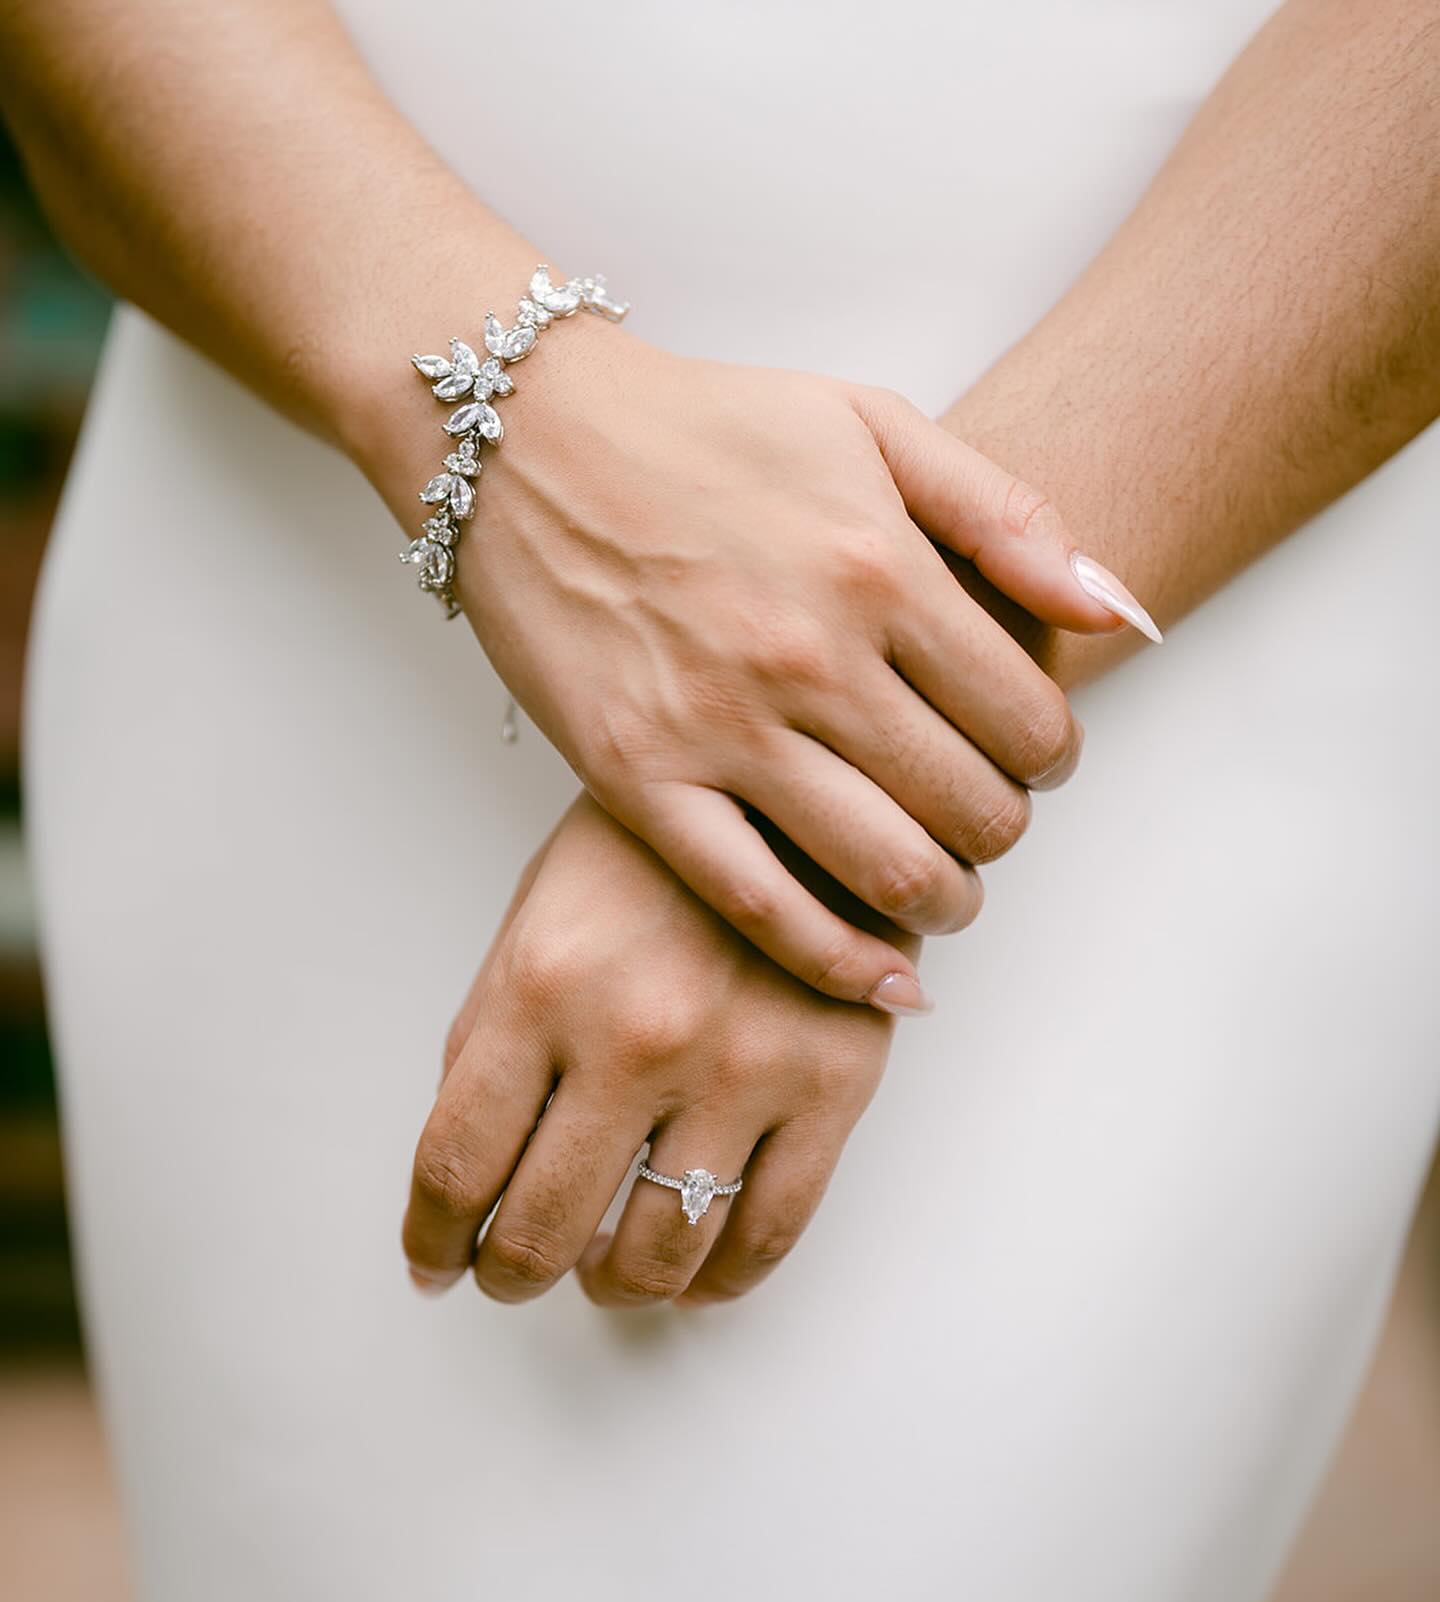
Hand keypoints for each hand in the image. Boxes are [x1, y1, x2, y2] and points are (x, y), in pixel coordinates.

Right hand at [379, 317, 1150, 1010]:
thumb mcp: (872, 423)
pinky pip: (761, 906)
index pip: (1028, 719)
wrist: (523, 441)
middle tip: (985, 819)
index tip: (1033, 757)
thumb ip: (1007, 515)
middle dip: (1004, 831)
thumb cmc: (704, 428)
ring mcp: (720, 729)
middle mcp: (809, 656)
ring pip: (887, 872)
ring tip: (944, 890)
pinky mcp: (640, 783)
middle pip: (972, 809)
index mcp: (878, 566)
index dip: (1053, 756)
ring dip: (946, 904)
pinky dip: (841, 963)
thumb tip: (1121, 614)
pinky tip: (885, 977)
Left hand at [401, 793, 904, 1307]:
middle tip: (511, 1273)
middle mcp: (637, 1037)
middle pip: (544, 1230)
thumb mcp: (537, 917)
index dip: (433, 1239)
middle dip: (512, 1273)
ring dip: (613, 1288)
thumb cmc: (654, 852)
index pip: (458, 1164)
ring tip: (603, 1272)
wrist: (801, 787)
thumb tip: (465, 1169)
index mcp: (542, 988)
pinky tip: (692, 1274)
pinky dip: (718, 1281)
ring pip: (660, 1257)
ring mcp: (743, 1068)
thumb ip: (492, 1040)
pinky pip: (769, 1235)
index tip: (434, 1264)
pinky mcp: (834, 1084)